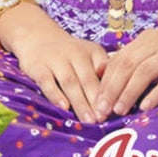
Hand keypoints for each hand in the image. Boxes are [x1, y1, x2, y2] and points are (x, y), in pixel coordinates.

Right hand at [3, 5, 108, 120]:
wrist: (38, 36)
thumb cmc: (69, 52)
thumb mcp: (89, 53)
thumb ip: (103, 68)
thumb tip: (119, 90)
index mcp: (91, 51)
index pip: (103, 71)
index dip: (109, 90)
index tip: (114, 108)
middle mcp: (74, 54)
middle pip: (87, 80)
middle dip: (95, 101)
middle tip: (103, 119)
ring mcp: (55, 60)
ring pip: (70, 83)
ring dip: (80, 103)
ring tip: (88, 120)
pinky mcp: (38, 67)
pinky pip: (47, 82)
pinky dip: (55, 95)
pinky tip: (64, 107)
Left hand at [95, 19, 157, 116]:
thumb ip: (142, 58)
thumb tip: (115, 78)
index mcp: (147, 39)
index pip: (118, 60)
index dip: (105, 81)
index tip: (95, 101)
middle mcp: (157, 43)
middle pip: (127, 66)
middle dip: (111, 90)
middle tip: (100, 111)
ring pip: (144, 72)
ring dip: (128, 92)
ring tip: (118, 111)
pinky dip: (156, 93)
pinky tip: (146, 107)